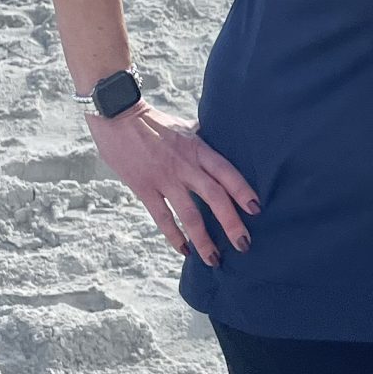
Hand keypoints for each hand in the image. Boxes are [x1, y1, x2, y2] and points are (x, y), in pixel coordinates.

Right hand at [87, 102, 258, 265]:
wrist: (116, 114)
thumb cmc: (151, 120)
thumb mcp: (182, 126)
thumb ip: (199, 137)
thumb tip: (214, 137)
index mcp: (197, 149)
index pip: (226, 172)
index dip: (243, 191)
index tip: (256, 209)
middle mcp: (185, 166)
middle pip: (215, 197)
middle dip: (231, 223)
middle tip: (243, 245)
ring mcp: (164, 178)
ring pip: (190, 214)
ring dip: (204, 240)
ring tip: (214, 259)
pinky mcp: (144, 188)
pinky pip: (163, 217)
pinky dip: (174, 236)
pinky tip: (184, 250)